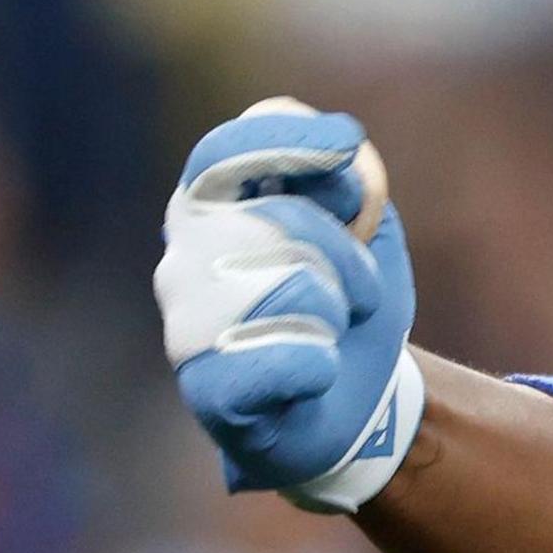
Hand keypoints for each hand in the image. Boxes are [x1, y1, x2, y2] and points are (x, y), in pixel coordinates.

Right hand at [154, 99, 421, 510]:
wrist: (350, 412)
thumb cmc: (349, 309)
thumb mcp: (369, 238)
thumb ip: (356, 187)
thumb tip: (348, 154)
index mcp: (213, 212)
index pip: (224, 154)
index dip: (283, 140)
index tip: (346, 140)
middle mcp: (183, 261)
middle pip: (278, 218)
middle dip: (344, 252)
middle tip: (359, 293)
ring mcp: (186, 326)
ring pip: (290, 288)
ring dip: (338, 311)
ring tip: (330, 333)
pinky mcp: (207, 391)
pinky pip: (288, 360)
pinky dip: (321, 366)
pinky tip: (312, 377)